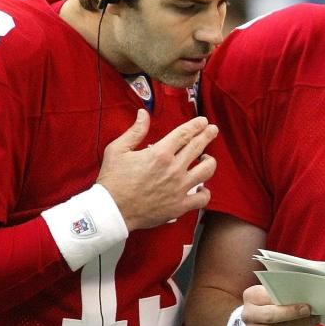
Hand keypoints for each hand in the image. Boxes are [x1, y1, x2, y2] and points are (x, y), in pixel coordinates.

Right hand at [97, 111, 217, 230]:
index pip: (185, 134)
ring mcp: (179, 188)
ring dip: (210, 161)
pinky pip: (202, 198)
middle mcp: (174, 169)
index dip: (196, 125)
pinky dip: (205, 192)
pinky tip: (203, 188)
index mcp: (160, 153)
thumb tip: (143, 114)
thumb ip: (135, 131)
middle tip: (213, 130)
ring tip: (207, 158)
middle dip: (208, 135)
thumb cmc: (113, 180)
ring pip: (207, 170)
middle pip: (198, 147)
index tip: (203, 121)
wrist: (111, 211)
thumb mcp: (118, 150)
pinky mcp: (180, 206)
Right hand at [241, 284, 320, 325]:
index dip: (286, 300)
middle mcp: (247, 315)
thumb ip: (285, 293)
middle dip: (293, 314)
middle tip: (310, 311)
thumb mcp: (275, 296)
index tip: (305, 302)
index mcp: (251, 296)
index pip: (267, 296)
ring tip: (313, 321)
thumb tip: (306, 294)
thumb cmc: (274, 306)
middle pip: (271, 316)